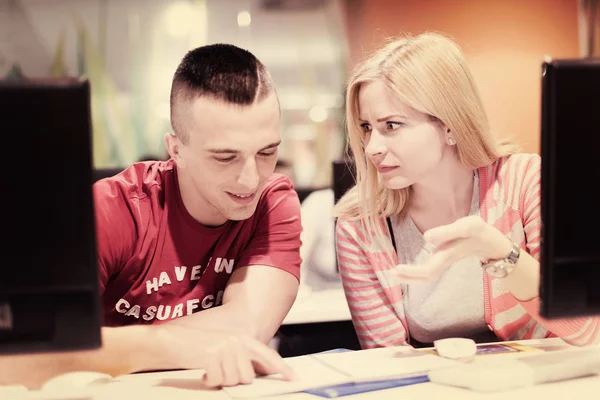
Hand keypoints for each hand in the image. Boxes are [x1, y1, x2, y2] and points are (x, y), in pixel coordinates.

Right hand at [149, 317, 294, 387]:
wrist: (170, 340)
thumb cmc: (195, 346)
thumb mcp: (223, 347)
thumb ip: (241, 358)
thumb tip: (255, 374)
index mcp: (242, 339)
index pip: (269, 355)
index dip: (282, 368)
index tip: (294, 378)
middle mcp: (237, 342)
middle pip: (248, 376)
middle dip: (234, 380)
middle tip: (219, 374)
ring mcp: (225, 348)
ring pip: (234, 380)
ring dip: (220, 380)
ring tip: (210, 371)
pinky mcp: (213, 356)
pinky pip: (217, 380)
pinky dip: (208, 381)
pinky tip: (202, 373)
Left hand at [394, 216, 511, 282]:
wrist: (492, 242)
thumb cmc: (478, 231)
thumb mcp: (468, 226)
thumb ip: (447, 232)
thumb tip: (426, 237)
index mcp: (450, 254)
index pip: (430, 268)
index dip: (414, 271)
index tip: (397, 268)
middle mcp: (446, 260)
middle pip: (427, 274)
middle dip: (409, 276)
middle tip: (391, 272)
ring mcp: (446, 261)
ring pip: (429, 274)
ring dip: (411, 276)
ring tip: (394, 272)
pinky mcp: (446, 259)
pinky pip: (430, 271)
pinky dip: (416, 272)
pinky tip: (406, 269)